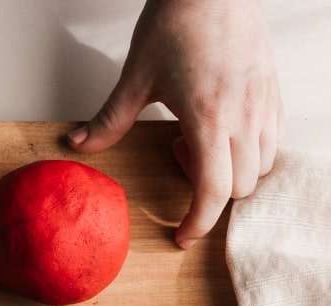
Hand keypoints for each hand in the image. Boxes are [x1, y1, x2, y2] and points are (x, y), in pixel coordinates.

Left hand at [68, 0, 280, 248]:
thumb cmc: (179, 22)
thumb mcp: (135, 76)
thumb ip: (109, 119)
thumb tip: (79, 144)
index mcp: (209, 118)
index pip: (214, 191)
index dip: (199, 222)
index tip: (181, 235)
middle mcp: (244, 116)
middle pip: (240, 187)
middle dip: (210, 192)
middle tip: (179, 158)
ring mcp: (263, 104)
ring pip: (261, 166)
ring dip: (231, 170)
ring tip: (198, 137)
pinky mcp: (272, 91)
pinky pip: (272, 140)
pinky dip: (248, 150)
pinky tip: (220, 125)